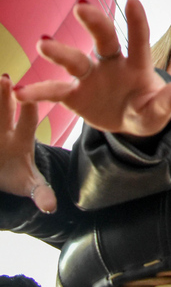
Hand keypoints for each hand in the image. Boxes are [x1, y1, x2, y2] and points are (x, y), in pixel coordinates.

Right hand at [0, 75, 56, 212]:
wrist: (2, 173)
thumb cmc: (17, 176)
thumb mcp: (29, 186)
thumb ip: (40, 193)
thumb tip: (49, 207)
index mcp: (23, 141)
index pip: (28, 123)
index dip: (29, 112)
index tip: (29, 102)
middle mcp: (5, 130)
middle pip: (4, 111)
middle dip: (2, 96)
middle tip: (3, 79)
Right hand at [16, 0, 170, 136]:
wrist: (128, 123)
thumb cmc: (147, 110)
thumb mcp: (159, 111)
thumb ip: (169, 100)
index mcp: (137, 65)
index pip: (138, 39)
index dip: (136, 20)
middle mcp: (111, 64)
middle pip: (103, 39)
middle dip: (94, 22)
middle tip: (82, 7)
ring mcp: (90, 77)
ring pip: (75, 60)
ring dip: (60, 51)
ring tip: (43, 43)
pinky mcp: (74, 94)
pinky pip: (55, 91)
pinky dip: (39, 92)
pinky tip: (21, 91)